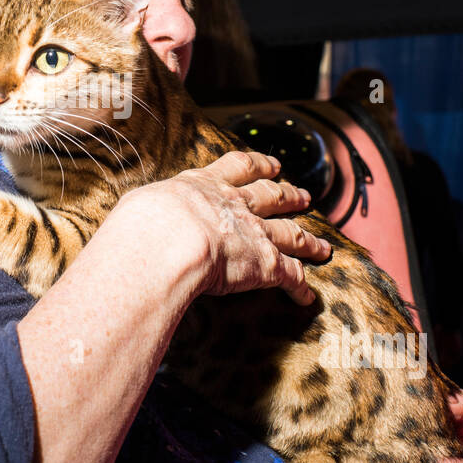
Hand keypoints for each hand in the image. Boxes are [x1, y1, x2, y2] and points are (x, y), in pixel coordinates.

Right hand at [114, 150, 331, 303]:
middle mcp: (235, 205)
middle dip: (289, 195)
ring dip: (308, 241)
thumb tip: (140, 218)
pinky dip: (301, 287)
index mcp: (205, 185)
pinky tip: (307, 297)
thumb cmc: (144, 224)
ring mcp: (254, 233)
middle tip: (303, 196)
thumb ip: (152, 209)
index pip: (238, 168)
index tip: (273, 165)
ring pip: (290, 234)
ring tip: (321, 246)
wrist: (168, 240)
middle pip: (272, 196)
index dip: (259, 166)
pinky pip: (291, 276)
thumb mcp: (143, 203)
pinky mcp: (266, 265)